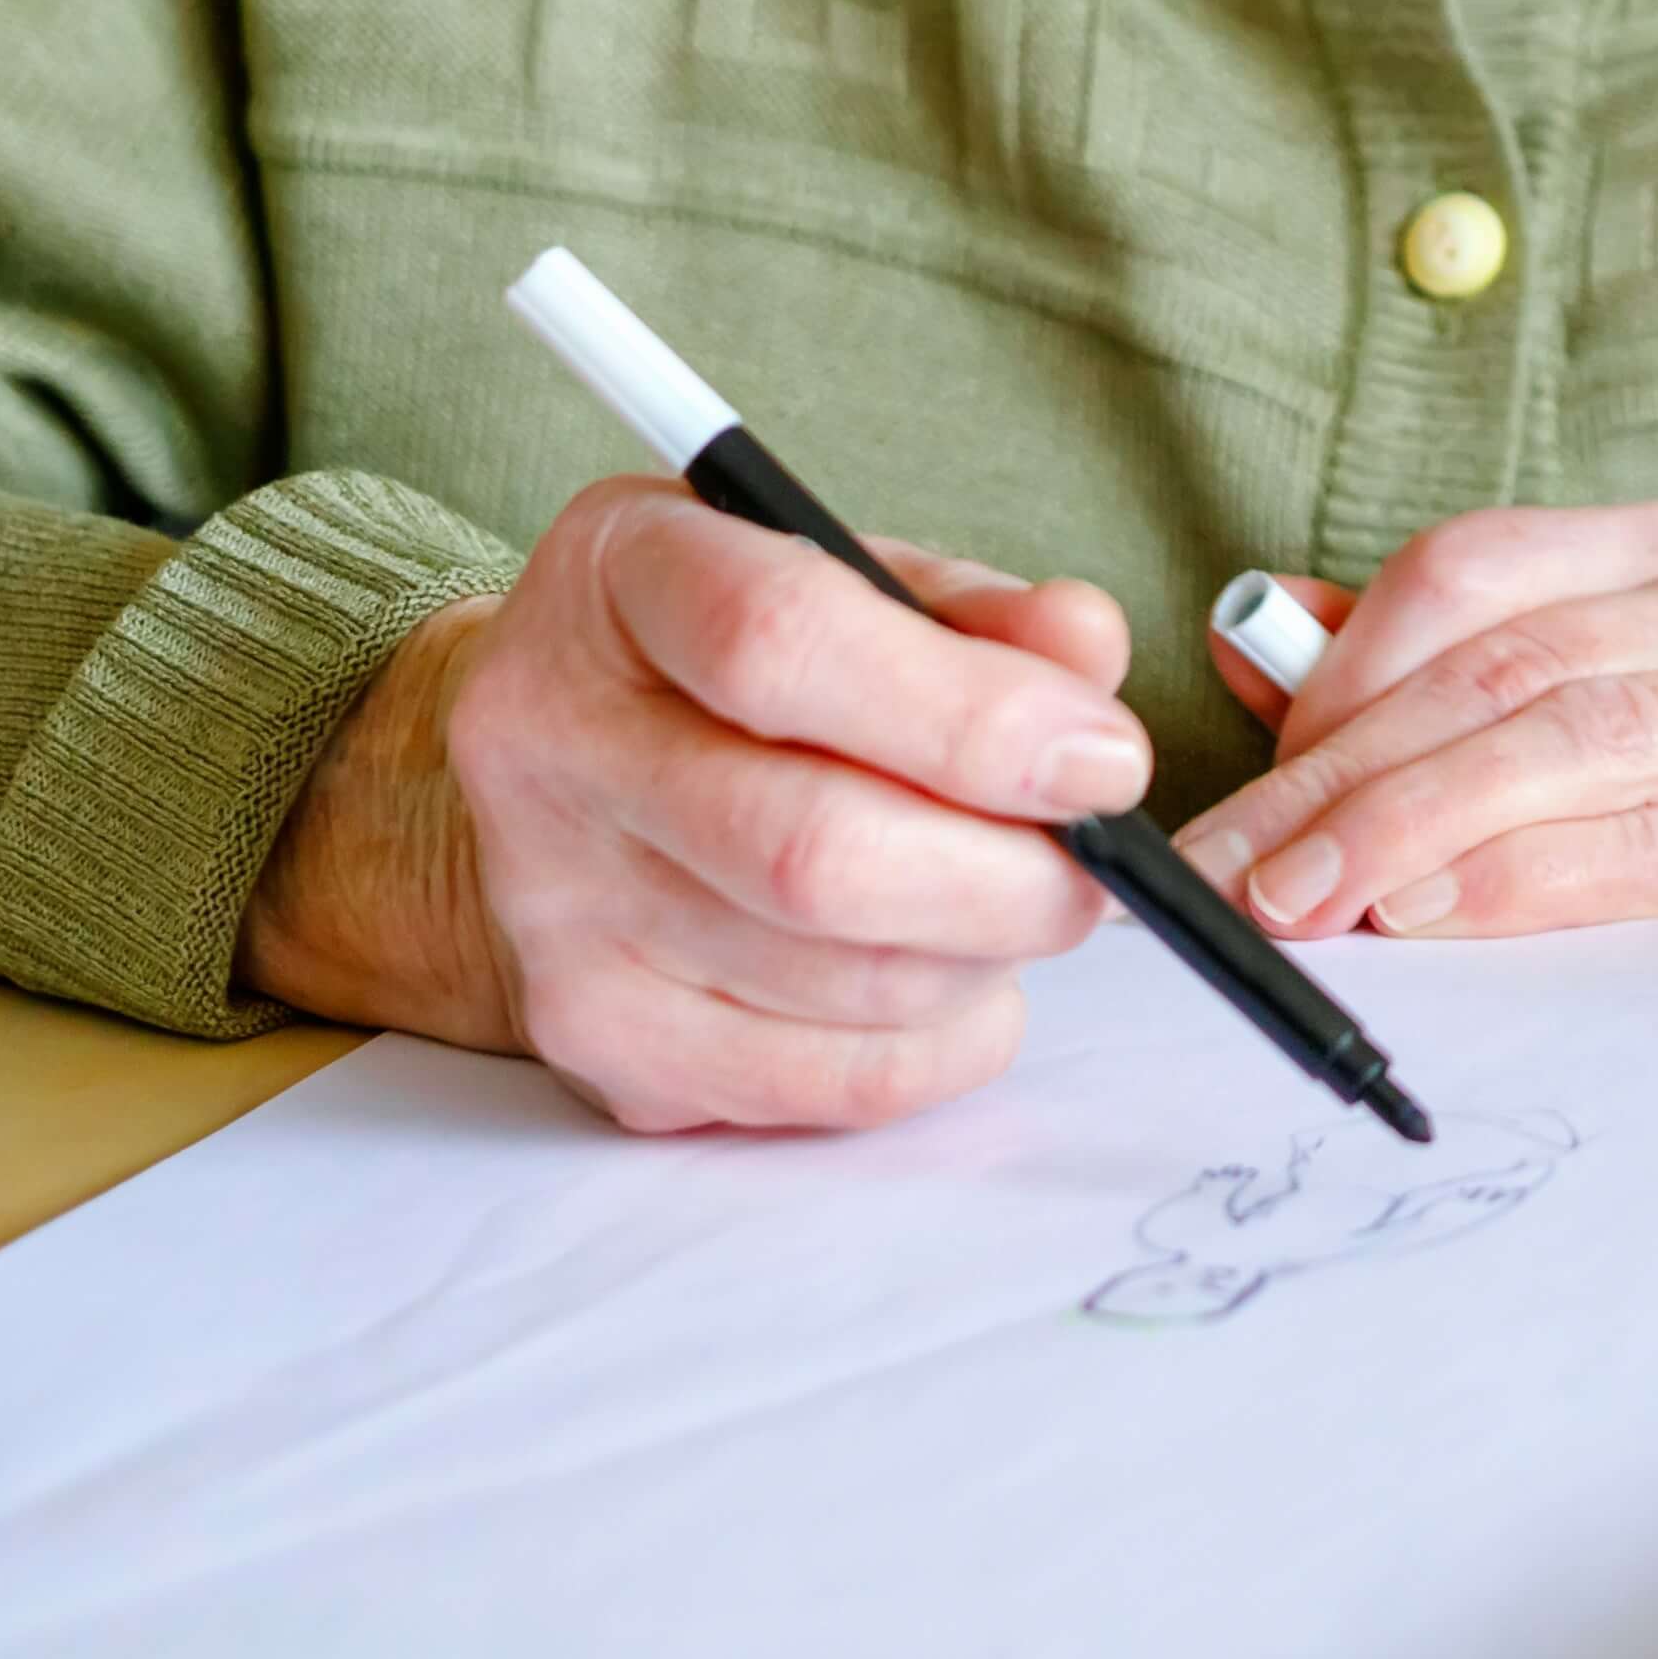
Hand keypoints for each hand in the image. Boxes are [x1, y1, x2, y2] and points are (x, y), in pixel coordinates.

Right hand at [235, 476, 1144, 1130]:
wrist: (562, 768)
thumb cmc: (737, 656)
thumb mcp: (854, 573)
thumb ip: (980, 611)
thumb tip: (1087, 655)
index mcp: (620, 579)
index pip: (781, 645)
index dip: (973, 716)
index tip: (1105, 760)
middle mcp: (553, 746)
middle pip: (814, 854)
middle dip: (1011, 876)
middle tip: (1096, 860)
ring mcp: (557, 913)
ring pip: (843, 985)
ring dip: (988, 954)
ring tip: (1017, 897)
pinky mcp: (600, 1044)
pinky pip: (833, 1085)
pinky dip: (948, 1042)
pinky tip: (957, 975)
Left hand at [1169, 501, 1657, 938]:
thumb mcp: (1592, 711)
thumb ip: (1434, 675)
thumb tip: (1249, 641)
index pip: (1472, 568)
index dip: (1336, 679)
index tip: (1240, 802)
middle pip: (1511, 663)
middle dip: (1349, 780)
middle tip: (1242, 879)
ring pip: (1584, 738)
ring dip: (1420, 827)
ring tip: (1317, 903)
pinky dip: (1547, 876)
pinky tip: (1447, 912)